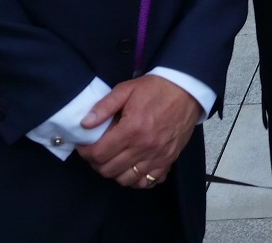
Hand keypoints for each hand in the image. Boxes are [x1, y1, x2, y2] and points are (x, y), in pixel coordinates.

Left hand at [74, 75, 201, 188]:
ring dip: (114, 172)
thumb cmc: (155, 89)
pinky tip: (131, 168)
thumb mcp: (126, 89)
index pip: (99, 154)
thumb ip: (104, 107)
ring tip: (112, 159)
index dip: (85, 152)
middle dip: (96, 163)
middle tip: (96, 152)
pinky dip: (136, 180)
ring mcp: (157, 157)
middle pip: (109, 170)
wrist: (187, 91)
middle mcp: (144, 147)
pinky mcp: (168, 160)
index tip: (84, 146)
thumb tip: (85, 124)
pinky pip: (147, 182)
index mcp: (132, 129)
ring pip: (126, 179)